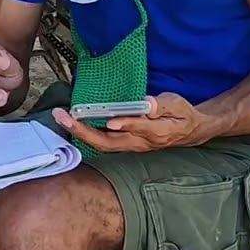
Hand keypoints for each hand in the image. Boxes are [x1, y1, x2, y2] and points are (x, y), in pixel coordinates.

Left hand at [51, 92, 207, 152]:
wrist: (189, 131)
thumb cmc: (182, 115)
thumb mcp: (177, 105)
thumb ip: (161, 106)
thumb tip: (147, 104)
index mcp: (157, 133)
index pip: (139, 130)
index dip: (126, 124)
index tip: (111, 120)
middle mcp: (139, 143)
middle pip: (109, 142)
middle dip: (84, 131)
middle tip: (63, 116)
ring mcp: (130, 145)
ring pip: (102, 143)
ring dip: (79, 132)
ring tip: (60, 117)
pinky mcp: (124, 143)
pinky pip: (102, 141)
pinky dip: (85, 132)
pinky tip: (71, 122)